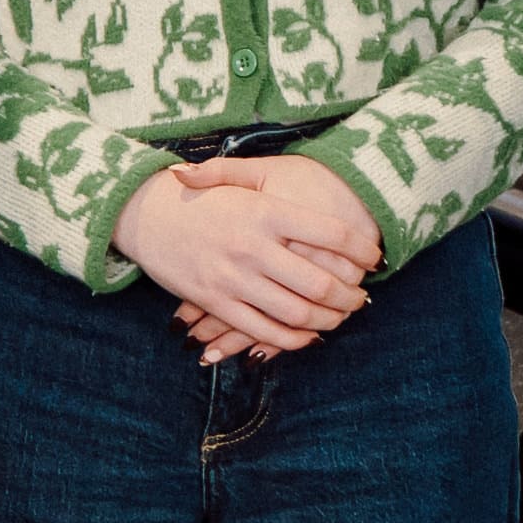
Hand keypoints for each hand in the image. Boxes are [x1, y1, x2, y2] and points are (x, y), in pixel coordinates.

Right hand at [124, 154, 378, 357]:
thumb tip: (332, 218)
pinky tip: (308, 336)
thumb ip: (287, 198)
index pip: (332, 234)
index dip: (362, 249)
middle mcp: (253, 245)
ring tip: (339, 317)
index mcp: (267, 211)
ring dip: (326, 321)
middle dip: (349, 297)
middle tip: (361, 298)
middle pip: (320, 283)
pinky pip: (263, 330)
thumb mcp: (243, 182)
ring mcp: (234, 277)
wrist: (148, 213)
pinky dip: (292, 340)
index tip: (374, 257)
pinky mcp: (216, 301)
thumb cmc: (205, 198)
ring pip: (295, 313)